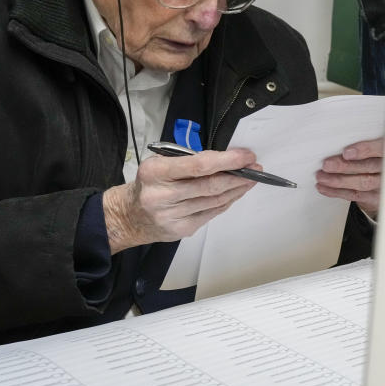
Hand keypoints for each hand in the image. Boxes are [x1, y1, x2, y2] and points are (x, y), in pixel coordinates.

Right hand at [102, 148, 258, 253]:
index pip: (199, 165)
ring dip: (237, 189)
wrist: (129, 216)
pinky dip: (227, 201)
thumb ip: (189, 160)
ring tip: (250, 179)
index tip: (246, 155)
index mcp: (156, 172)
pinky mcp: (181, 230)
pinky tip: (236, 192)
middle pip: (211, 186)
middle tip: (255, 168)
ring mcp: (172, 216)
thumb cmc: (150, 184)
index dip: (227, 160)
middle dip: (238, 176)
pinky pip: (212, 213)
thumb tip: (227, 160)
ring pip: (215, 201)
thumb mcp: (160, 163)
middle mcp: (162, 196)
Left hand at [315, 138, 383, 217]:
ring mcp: (384, 184)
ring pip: (362, 183)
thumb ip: (366, 137)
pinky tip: (324, 187)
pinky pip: (355, 195)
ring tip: (321, 176)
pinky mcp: (376, 197)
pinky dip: (337, 192)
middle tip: (327, 165)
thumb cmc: (376, 154)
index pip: (382, 148)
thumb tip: (340, 134)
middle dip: (345, 167)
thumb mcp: (376, 141)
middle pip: (369, 167)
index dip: (365, 150)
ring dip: (338, 181)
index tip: (347, 152)